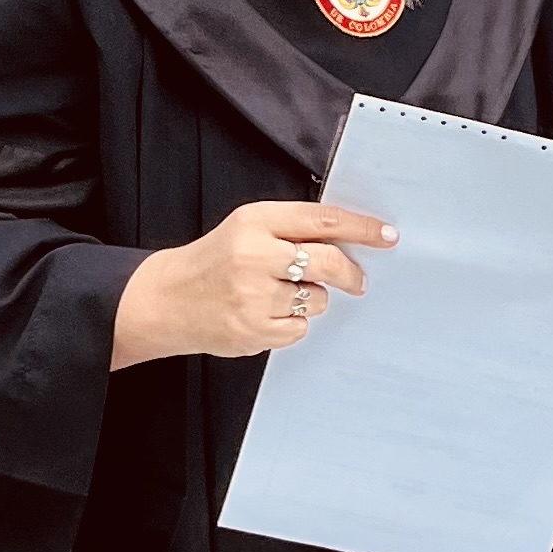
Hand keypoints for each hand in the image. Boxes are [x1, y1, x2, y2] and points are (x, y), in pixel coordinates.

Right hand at [111, 199, 394, 369]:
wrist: (165, 300)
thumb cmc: (214, 262)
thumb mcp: (247, 228)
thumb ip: (291, 230)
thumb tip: (350, 240)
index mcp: (254, 222)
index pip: (322, 221)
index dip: (361, 228)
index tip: (387, 235)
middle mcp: (254, 256)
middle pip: (329, 262)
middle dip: (351, 273)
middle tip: (358, 280)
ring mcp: (253, 297)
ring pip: (317, 299)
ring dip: (311, 299)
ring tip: (278, 295)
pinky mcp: (253, 331)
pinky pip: (300, 328)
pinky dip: (292, 323)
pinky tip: (266, 315)